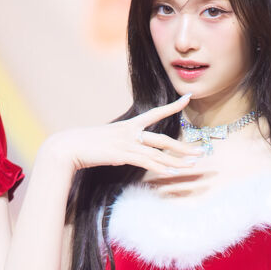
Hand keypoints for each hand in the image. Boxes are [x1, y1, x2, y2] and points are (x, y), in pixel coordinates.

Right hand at [44, 93, 203, 177]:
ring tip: (193, 166)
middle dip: (184, 147)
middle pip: (164, 139)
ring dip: (177, 161)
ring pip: (158, 153)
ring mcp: (127, 143)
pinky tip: (170, 172)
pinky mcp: (122, 155)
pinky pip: (145, 162)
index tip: (188, 97)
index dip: (173, 106)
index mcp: (129, 125)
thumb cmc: (87, 145)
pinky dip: (159, 167)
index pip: (156, 113)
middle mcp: (131, 132)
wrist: (69, 147)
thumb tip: (132, 151)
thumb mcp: (109, 140)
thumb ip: (124, 144)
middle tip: (201, 152)